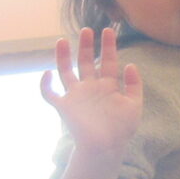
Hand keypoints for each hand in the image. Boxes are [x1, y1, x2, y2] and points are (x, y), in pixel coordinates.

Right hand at [39, 28, 142, 155]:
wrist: (107, 148)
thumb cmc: (122, 128)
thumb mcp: (134, 105)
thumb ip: (134, 85)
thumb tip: (131, 64)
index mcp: (108, 85)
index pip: (108, 61)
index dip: (108, 46)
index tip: (109, 30)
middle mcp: (91, 87)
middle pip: (86, 61)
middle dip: (86, 46)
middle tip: (87, 30)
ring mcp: (76, 95)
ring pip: (66, 71)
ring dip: (63, 56)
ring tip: (62, 40)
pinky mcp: (64, 106)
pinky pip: (50, 94)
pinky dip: (45, 84)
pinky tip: (46, 73)